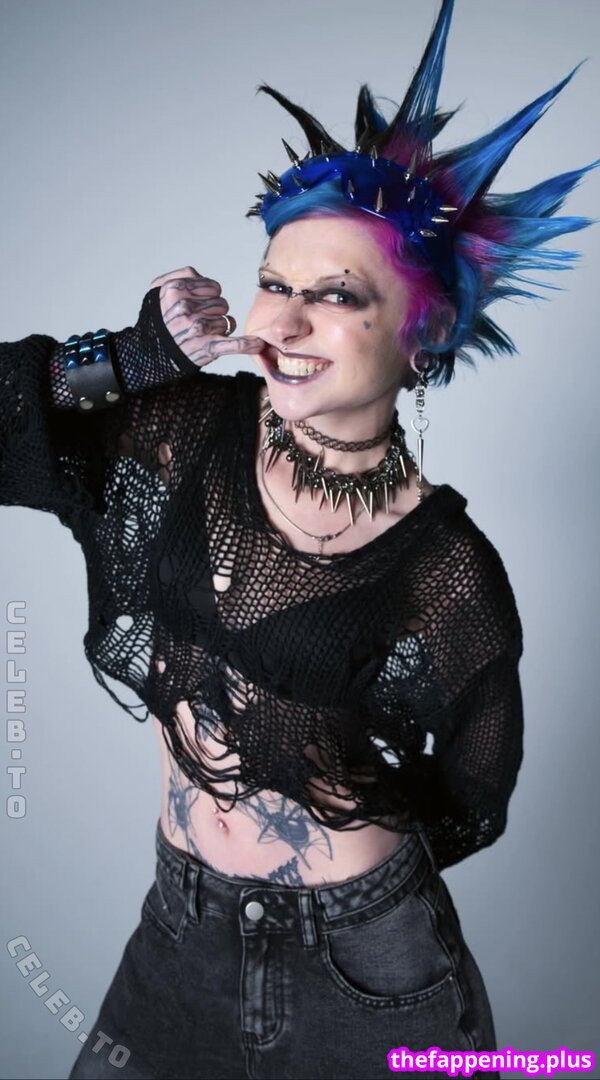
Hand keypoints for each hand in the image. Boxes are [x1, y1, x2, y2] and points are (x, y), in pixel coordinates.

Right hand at [150, 266, 265, 365]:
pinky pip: (233, 344)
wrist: (149, 354)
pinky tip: (258, 344)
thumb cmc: (158, 323)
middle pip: (221, 303)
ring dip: (219, 327)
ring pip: (227, 321)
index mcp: (176, 290)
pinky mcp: (207, 347)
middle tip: (198, 322)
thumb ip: (179, 276)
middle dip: (214, 312)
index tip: (198, 304)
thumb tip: (200, 275)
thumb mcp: (157, 291)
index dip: (209, 296)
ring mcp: (198, 328)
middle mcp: (186, 308)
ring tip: (201, 334)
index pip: (213, 287)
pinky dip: (247, 345)